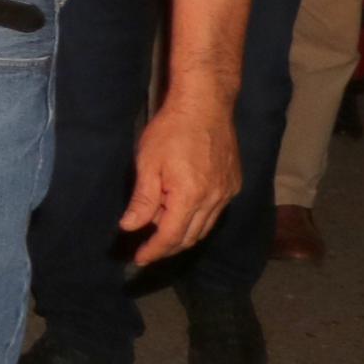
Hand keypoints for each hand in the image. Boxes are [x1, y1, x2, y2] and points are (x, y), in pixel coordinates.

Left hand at [121, 85, 239, 260]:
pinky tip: (182, 211)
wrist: (206, 105)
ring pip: (205, 227)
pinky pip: (215, 212)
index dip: (154, 250)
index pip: (171, 236)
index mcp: (191, 196)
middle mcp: (214, 200)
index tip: (139, 259)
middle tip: (148, 249)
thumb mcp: (148, 163)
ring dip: (183, 234)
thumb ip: (142, 200)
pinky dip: (198, 218)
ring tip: (161, 231)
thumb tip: (130, 227)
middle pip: (190, 237)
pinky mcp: (234, 184)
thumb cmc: (171, 130)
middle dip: (168, 247)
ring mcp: (228, 192)